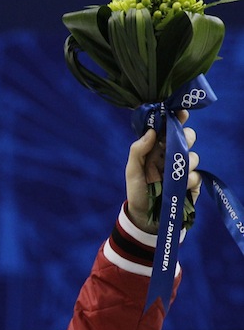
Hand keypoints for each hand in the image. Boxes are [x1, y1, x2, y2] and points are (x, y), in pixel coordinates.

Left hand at [126, 110, 199, 232]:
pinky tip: (180, 186)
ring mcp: (183, 169)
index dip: (176, 118)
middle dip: (185, 137)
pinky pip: (196, 176)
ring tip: (172, 173)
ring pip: (194, 156)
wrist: (145, 217)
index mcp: (157, 149)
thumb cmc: (137, 191)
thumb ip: (138, 151)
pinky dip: (189, 179)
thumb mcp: (132, 171)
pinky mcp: (192, 183)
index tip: (180, 112)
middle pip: (187, 137)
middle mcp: (172, 156)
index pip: (169, 129)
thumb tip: (151, 131)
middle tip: (179, 142)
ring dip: (185, 162)